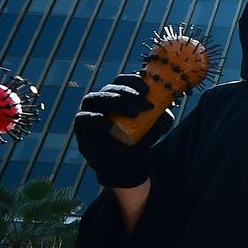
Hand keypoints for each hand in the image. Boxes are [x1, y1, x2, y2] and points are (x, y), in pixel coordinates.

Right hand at [75, 73, 169, 188]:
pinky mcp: (81, 126)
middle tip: (145, 106)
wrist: (123, 166)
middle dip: (129, 94)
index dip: (133, 81)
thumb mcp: (153, 132)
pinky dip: (95, 118)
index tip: (147, 89)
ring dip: (114, 101)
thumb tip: (166, 112)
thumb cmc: (136, 143)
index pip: (122, 81)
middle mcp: (101, 100)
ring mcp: (89, 111)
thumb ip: (160, 121)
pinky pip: (83, 118)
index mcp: (117, 96)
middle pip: (111, 88)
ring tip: (132, 113)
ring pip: (96, 97)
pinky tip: (108, 124)